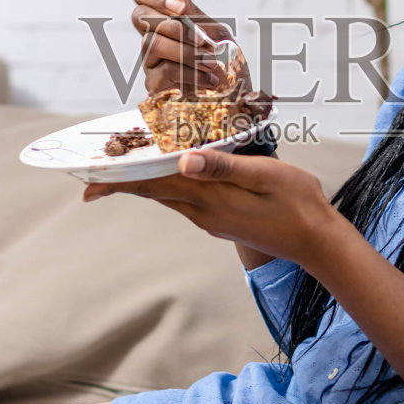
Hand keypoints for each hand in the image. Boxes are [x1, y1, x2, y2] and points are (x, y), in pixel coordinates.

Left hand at [82, 149, 341, 266]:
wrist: (317, 242)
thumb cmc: (297, 202)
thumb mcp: (263, 175)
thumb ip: (223, 167)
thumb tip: (181, 160)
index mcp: (209, 199)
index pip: (153, 186)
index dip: (118, 182)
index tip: (86, 183)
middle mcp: (203, 213)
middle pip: (153, 192)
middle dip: (122, 182)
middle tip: (90, 172)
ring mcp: (211, 219)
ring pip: (168, 196)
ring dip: (143, 183)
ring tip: (121, 169)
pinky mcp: (221, 221)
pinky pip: (185, 200)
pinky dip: (167, 185)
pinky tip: (169, 173)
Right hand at [129, 0, 250, 94]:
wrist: (238, 101)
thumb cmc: (228, 65)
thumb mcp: (217, 33)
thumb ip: (194, 12)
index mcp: (166, 20)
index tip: (179, 7)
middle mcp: (152, 38)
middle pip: (140, 17)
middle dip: (175, 26)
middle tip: (204, 41)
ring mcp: (150, 63)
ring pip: (153, 43)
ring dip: (187, 52)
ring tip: (212, 63)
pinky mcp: (154, 86)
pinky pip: (164, 70)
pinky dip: (191, 72)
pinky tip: (209, 80)